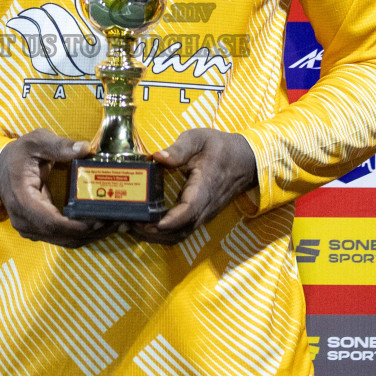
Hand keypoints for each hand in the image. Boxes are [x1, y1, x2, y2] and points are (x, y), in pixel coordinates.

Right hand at [0, 129, 117, 247]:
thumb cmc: (16, 155)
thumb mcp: (35, 142)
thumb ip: (59, 146)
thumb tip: (85, 148)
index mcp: (23, 201)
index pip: (53, 223)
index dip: (78, 225)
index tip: (100, 218)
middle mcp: (26, 222)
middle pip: (64, 236)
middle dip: (93, 231)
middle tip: (120, 221)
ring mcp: (31, 229)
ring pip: (66, 241)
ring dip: (92, 235)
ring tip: (118, 224)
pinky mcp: (39, 230)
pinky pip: (63, 237)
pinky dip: (83, 234)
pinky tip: (102, 225)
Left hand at [131, 128, 257, 245]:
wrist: (245, 160)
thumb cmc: (220, 148)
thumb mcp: (199, 139)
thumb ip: (179, 148)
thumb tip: (158, 156)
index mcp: (205, 187)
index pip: (188, 211)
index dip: (170, 220)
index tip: (149, 223)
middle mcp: (205, 207)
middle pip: (180, 230)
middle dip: (154, 232)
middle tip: (130, 223)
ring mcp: (204, 215)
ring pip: (181, 235)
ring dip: (157, 236)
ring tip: (134, 227)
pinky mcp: (201, 216)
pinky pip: (183, 231)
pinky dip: (164, 234)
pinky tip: (147, 225)